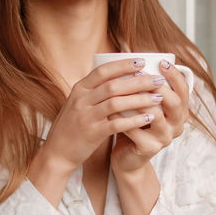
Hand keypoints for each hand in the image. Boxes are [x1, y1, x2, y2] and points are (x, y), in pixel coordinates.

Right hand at [41, 58, 165, 171]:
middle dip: (139, 81)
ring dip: (140, 99)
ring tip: (158, 98)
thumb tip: (120, 77)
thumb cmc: (72, 126)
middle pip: (113, 85)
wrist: (57, 152)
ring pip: (116, 103)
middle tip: (158, 80)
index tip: (142, 62)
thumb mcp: (78, 103)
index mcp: (79, 89)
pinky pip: (117, 124)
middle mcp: (81, 100)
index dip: (123, 65)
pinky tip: (149, 118)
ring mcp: (85, 116)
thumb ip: (94, 91)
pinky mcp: (92, 133)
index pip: (103, 71)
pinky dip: (134, 120)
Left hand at [110, 60, 191, 173]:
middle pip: (175, 102)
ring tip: (124, 88)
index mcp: (178, 111)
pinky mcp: (150, 149)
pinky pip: (137, 131)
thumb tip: (136, 55)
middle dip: (160, 86)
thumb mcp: (142, 103)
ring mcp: (165, 138)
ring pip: (157, 116)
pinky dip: (123, 119)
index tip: (162, 61)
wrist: (126, 156)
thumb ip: (144, 86)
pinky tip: (111, 111)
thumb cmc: (133, 124)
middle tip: (143, 73)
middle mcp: (176, 125)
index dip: (175, 76)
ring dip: (139, 100)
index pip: (184, 90)